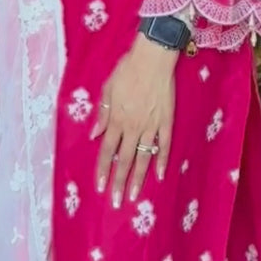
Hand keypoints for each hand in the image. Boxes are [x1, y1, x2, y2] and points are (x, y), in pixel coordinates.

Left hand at [92, 34, 177, 207]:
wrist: (153, 57)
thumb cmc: (127, 69)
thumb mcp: (107, 89)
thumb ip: (102, 113)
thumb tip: (94, 134)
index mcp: (116, 119)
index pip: (106, 151)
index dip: (102, 169)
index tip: (100, 187)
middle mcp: (132, 126)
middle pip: (123, 160)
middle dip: (119, 183)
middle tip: (116, 204)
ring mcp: (151, 126)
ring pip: (143, 157)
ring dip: (138, 178)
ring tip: (134, 196)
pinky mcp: (166, 121)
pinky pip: (164, 145)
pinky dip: (162, 160)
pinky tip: (160, 175)